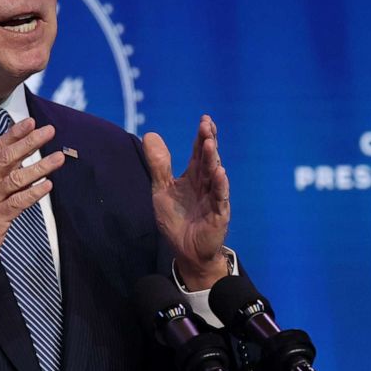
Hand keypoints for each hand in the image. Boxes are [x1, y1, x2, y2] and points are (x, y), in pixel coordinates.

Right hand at [0, 118, 65, 298]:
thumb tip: (20, 166)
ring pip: (15, 178)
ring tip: (58, 158)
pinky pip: (18, 203)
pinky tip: (48, 186)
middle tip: (49, 131)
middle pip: (6, 158)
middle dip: (29, 142)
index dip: (14, 134)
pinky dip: (34, 193)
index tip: (31, 121)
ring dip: (40, 166)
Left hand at [143, 115, 229, 290]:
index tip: (204, 120)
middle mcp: (206, 184)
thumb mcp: (161, 189)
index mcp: (194, 176)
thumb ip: (159, 164)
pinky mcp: (218, 214)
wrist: (185, 250)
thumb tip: (151, 134)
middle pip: (208, 159)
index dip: (202, 136)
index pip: (199, 152)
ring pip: (214, 175)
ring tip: (210, 144)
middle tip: (207, 126)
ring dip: (213, 159)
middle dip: (208, 143)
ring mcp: (214, 198)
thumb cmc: (176, 220)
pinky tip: (220, 172)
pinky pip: (220, 197)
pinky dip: (220, 185)